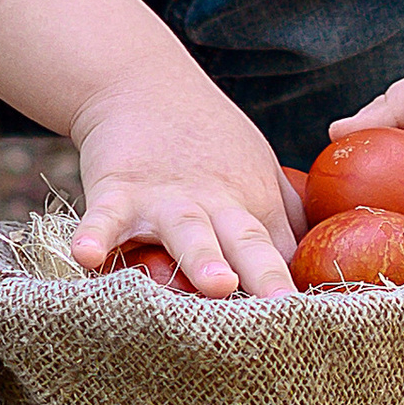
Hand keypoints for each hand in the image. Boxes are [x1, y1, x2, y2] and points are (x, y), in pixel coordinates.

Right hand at [0, 0, 303, 292]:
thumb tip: (317, 265)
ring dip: (202, 259)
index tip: (317, 323)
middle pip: (247, 241)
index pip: (281, 256)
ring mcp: (165, 198)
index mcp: (254, 204)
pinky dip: (95, 236)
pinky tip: (86, 257)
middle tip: (285, 306)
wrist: (141, 81)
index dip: (295, 289)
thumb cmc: (207, 140)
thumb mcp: (259, 169)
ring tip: (219, 286)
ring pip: (188, 232)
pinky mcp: (117, 189)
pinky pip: (104, 218)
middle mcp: (216, 203)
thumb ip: (288, 217)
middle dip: (265, 273)